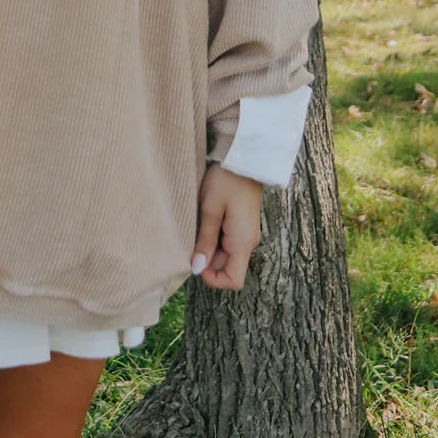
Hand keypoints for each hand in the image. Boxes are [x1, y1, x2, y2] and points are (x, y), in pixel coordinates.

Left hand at [190, 163, 262, 289]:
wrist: (244, 157)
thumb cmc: (227, 180)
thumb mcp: (210, 209)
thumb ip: (204, 240)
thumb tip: (197, 268)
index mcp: (242, 243)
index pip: (233, 280)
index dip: (213, 278)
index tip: (195, 261)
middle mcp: (247, 242)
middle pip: (227, 267)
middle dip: (206, 259)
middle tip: (190, 237)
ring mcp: (245, 233)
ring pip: (225, 254)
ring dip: (208, 246)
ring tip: (196, 225)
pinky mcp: (241, 224)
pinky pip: (227, 241)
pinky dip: (213, 237)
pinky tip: (203, 219)